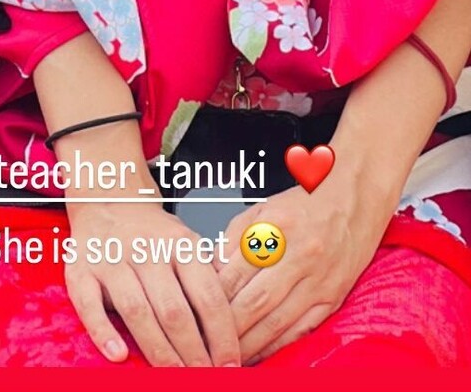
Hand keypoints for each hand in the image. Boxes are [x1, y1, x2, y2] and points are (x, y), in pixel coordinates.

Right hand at [65, 200, 240, 365]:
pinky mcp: (81, 270)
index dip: (222, 336)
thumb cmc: (154, 234)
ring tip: (174, 377)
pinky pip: (89, 304)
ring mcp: (111, 259)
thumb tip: (235, 332)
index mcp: (181, 244)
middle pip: (173, 309)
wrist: (108, 199)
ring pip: (137, 310)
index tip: (230, 365)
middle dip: (192, 352)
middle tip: (204, 378)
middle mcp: (146, 249)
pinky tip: (118, 356)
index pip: (208, 295)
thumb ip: (206, 281)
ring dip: (158, 350)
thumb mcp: (187, 243)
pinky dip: (103, 332)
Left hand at [218, 167, 392, 362]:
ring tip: (228, 353)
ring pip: (276, 323)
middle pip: (254, 302)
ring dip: (249, 343)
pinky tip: (259, 352)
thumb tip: (212, 270)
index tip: (197, 310)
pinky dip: (278, 346)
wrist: (354, 198)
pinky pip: (301, 331)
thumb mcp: (262, 207)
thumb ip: (235, 237)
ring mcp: (318, 281)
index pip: (235, 272)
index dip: (213, 297)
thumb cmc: (305, 203)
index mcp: (276, 227)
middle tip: (207, 339)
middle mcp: (299, 255)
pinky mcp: (333, 299)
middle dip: (227, 327)